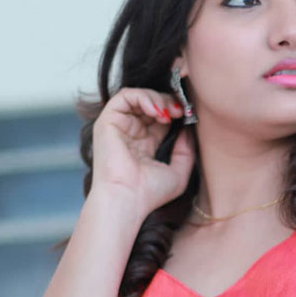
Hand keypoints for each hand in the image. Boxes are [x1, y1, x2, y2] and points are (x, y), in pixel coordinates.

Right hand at [90, 86, 195, 212]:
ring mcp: (118, 127)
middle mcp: (130, 134)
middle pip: (150, 104)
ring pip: (138, 96)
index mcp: (144, 145)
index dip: (175, 112)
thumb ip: (186, 151)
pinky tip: (156, 111)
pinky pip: (124, 96)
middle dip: (168, 102)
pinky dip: (143, 96)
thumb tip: (188, 130)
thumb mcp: (179, 173)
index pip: (160, 117)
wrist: (128, 200)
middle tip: (181, 112)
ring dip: (157, 99)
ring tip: (168, 113)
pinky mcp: (107, 122)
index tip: (189, 116)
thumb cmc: (150, 194)